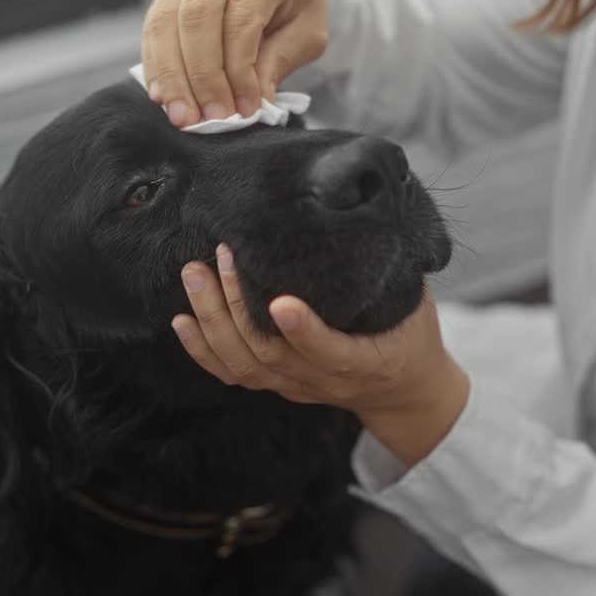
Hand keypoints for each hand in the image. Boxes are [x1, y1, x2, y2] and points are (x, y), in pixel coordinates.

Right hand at [141, 0, 329, 126]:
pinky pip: (152, 28)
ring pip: (165, 22)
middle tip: (211, 117)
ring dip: (172, 76)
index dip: (238, 70)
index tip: (245, 109)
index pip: (240, 19)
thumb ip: (281, 61)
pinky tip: (164, 97)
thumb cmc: (299, 3)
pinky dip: (156, 66)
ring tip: (184, 117)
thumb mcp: (308, 33)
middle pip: (195, 17)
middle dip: (201, 76)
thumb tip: (252, 100)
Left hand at [172, 245, 470, 465]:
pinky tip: (182, 322)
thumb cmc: (409, 333)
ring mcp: (295, 386)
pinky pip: (232, 374)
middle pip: (269, 354)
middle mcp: (324, 380)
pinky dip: (203, 351)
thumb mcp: (414, 302)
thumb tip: (366, 207)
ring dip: (213, 320)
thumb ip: (386, 269)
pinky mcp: (277, 385)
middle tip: (220, 257)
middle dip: (237, 305)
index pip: (330, 352)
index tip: (281, 301)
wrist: (403, 389)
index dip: (304, 332)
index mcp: (366, 361)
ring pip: (244, 364)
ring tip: (195, 274)